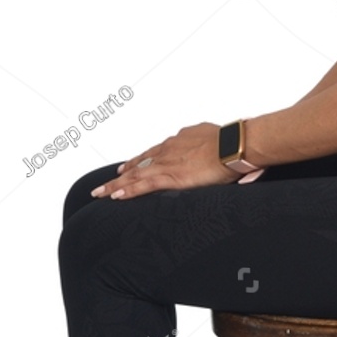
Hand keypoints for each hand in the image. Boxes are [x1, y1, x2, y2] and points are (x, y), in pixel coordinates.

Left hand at [90, 122, 235, 199]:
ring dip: (116, 184)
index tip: (130, 166)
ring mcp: (167, 163)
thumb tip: (212, 150)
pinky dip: (128, 191)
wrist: (234, 146)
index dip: (140, 160)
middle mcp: (169, 150)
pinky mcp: (170, 177)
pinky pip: (143, 185)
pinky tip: (116, 196)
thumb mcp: (216, 139)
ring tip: (101, 192)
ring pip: (135, 175)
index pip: (155, 153)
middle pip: (139, 163)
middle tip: (106, 182)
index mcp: (180, 140)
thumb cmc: (232, 143)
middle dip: (122, 174)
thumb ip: (208, 146)